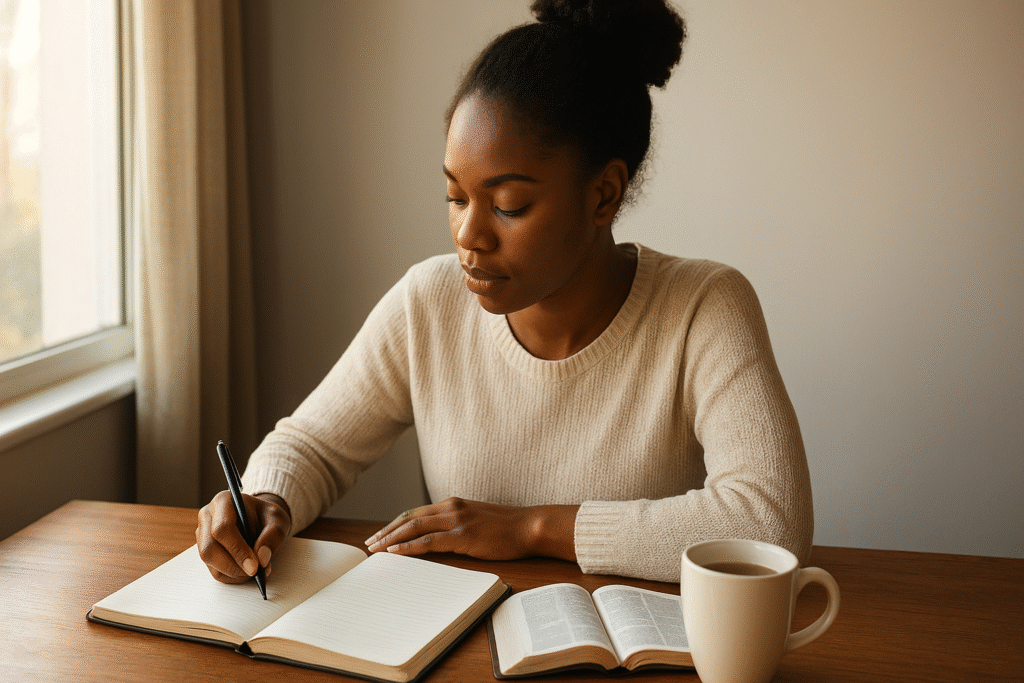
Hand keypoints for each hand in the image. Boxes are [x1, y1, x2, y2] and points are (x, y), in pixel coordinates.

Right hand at [196, 491, 291, 583]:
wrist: (260, 518)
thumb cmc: (266, 516)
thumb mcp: (278, 520)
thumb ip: (273, 536)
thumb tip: (262, 558)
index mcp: (223, 501)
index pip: (222, 529)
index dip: (237, 550)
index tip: (254, 566)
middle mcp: (207, 516)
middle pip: (209, 548)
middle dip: (233, 566)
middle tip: (254, 573)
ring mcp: (202, 534)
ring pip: (209, 561)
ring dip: (233, 572)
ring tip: (254, 571)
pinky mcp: (205, 549)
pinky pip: (213, 569)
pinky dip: (231, 575)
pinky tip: (246, 571)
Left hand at [364, 497, 578, 562]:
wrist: (528, 526)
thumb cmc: (506, 527)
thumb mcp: (475, 521)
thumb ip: (455, 525)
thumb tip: (436, 540)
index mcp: (452, 503)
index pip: (414, 513)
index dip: (394, 524)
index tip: (379, 535)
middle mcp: (450, 507)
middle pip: (408, 518)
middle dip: (386, 532)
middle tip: (369, 545)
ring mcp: (456, 520)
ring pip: (413, 527)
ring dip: (391, 539)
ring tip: (375, 550)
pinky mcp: (462, 535)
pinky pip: (429, 541)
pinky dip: (409, 547)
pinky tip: (396, 553)